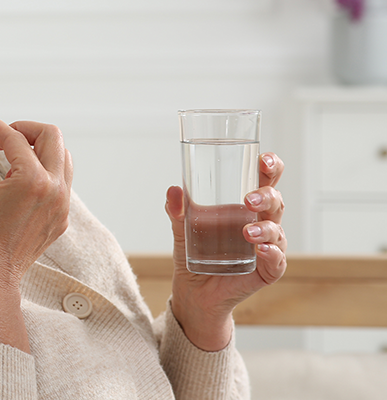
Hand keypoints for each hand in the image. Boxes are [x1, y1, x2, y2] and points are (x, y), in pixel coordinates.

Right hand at [0, 110, 72, 350]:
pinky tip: (17, 183)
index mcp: (32, 180)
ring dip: (37, 149)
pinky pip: (61, 181)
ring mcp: (62, 204)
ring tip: (10, 159)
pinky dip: (42, 171)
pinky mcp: (62, 216)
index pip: (13, 137)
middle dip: (24, 129)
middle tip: (1, 137)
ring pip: (62, 157)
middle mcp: (55, 189)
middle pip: (52, 136)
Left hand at [164, 152, 286, 350]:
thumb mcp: (182, 230)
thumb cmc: (194, 253)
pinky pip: (277, 261)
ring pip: (278, 231)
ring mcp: (267, 247)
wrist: (193, 292)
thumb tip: (173, 190)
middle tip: (249, 199)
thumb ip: (178, 211)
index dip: (271, 168)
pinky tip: (262, 250)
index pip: (265, 182)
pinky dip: (273, 254)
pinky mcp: (266, 272)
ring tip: (247, 232)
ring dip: (266, 229)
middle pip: (276, 202)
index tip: (264, 159)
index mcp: (245, 207)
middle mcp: (261, 223)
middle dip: (267, 196)